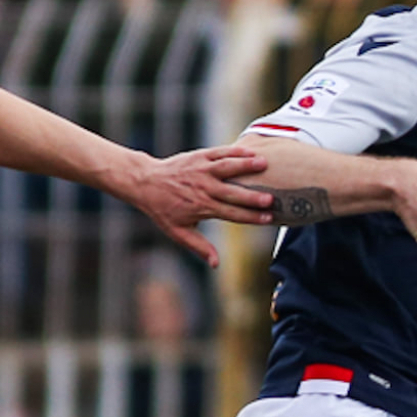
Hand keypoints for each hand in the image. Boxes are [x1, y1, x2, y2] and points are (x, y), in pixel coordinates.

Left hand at [123, 146, 274, 267]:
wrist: (145, 182)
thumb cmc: (163, 209)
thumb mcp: (178, 232)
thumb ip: (199, 247)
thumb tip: (216, 264)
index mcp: (201, 207)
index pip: (231, 214)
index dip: (250, 217)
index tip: (268, 218)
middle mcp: (203, 188)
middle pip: (232, 193)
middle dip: (252, 197)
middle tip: (272, 199)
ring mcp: (201, 170)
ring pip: (227, 167)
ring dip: (246, 166)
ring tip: (264, 164)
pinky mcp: (199, 156)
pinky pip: (220, 152)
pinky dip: (235, 151)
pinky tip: (251, 151)